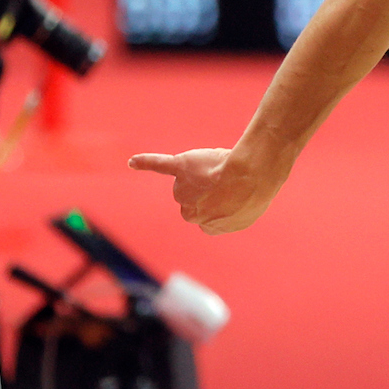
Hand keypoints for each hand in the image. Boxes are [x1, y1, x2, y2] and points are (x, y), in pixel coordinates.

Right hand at [127, 146, 280, 232]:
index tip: (233, 195)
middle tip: (230, 181)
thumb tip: (231, 206)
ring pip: (188, 181)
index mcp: (208, 226)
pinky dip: (146, 162)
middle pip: (196, 197)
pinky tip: (132, 162)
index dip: (221, 201)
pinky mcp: (181, 169)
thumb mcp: (249, 210)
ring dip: (202, 174)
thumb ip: (234, 211)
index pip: (210, 212)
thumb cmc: (255, 192)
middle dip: (208, 189)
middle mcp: (190, 213)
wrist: (251, 177)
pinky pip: (159, 165)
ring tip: (222, 171)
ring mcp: (183, 191)